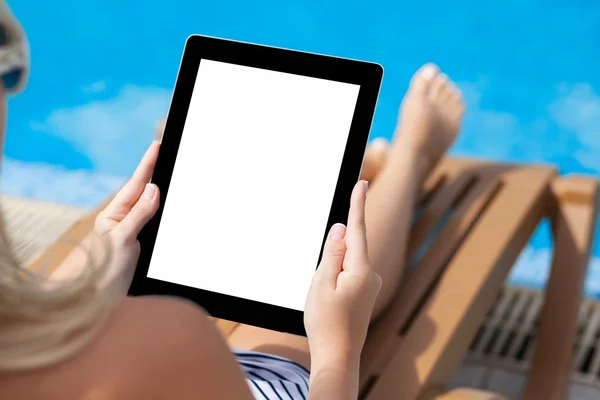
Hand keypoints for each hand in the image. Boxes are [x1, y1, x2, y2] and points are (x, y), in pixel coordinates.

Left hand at [94, 141, 160, 287]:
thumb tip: (154, 189)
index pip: (136, 185)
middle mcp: (122, 221)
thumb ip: (138, 214)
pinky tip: (163, 205)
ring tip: (164, 170)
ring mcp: (131, 233)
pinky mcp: (139, 246)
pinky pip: (153, 222)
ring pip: (148, 206)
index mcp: (114, 214)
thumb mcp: (122, 239)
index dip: (147, 165)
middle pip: (142, 191)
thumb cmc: (103, 271)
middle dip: (153, 171)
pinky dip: (160, 210)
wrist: (98, 301)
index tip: (157, 145)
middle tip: (162, 151)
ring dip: (157, 190)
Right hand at [304, 180, 381, 367]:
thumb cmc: (326, 323)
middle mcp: (371, 275)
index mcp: (361, 269)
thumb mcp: (321, 283)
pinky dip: (335, 279)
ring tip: (324, 302)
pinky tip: (329, 302)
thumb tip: (341, 228)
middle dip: (330, 256)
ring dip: (330, 272)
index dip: (357, 203)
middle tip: (321, 289)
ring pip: (345, 262)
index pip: (357, 228)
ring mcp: (370, 284)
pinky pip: (347, 274)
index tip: (362, 182)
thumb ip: (332, 252)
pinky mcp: (365, 292)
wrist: (338, 356)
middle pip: (348, 247)